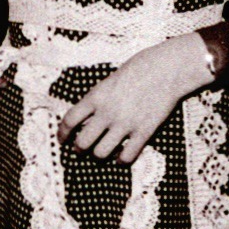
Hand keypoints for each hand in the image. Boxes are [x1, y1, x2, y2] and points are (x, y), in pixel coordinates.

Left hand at [57, 33, 214, 163]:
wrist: (166, 69)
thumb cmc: (138, 68)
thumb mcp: (109, 81)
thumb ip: (98, 100)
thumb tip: (87, 118)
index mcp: (95, 97)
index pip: (70, 120)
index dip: (62, 134)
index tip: (62, 140)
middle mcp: (107, 112)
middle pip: (82, 142)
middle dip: (79, 149)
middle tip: (81, 149)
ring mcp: (125, 124)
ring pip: (101, 153)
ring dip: (99, 155)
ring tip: (102, 153)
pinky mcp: (144, 132)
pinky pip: (127, 156)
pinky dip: (122, 160)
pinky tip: (122, 157)